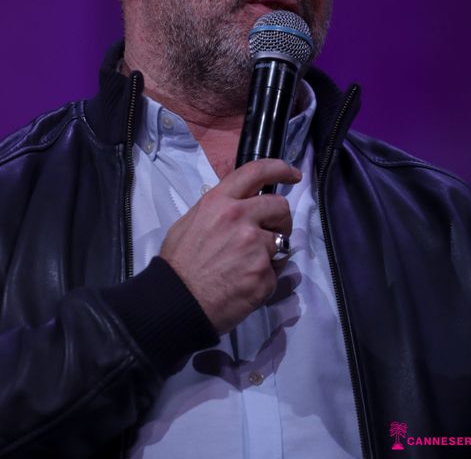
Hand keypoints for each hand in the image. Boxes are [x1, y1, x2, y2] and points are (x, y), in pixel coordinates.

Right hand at [160, 159, 300, 333]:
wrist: (178, 303)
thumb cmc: (179, 264)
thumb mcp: (190, 222)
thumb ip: (218, 209)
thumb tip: (237, 205)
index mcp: (219, 202)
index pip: (256, 172)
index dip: (280, 168)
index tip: (292, 174)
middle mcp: (240, 217)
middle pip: (280, 206)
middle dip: (280, 218)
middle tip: (271, 231)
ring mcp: (255, 245)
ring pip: (281, 241)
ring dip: (272, 251)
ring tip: (249, 264)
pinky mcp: (264, 272)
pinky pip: (276, 270)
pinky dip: (265, 277)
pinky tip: (245, 283)